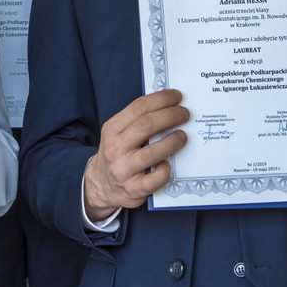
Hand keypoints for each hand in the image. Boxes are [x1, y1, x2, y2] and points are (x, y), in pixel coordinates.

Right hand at [82, 89, 189, 222]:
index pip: (138, 107)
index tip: (177, 97)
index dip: (161, 99)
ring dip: (173, 141)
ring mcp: (123, 170)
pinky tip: (168, 165)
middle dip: (170, 116)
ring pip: (152, 152)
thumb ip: (137, 121)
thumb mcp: (117, 134)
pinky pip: (155, 179)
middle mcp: (115, 148)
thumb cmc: (117, 154)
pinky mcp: (134, 189)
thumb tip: (169, 106)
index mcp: (111, 130)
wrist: (101, 186)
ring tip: (183, 136)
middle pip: (146, 125)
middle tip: (185, 114)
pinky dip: (165, 170)